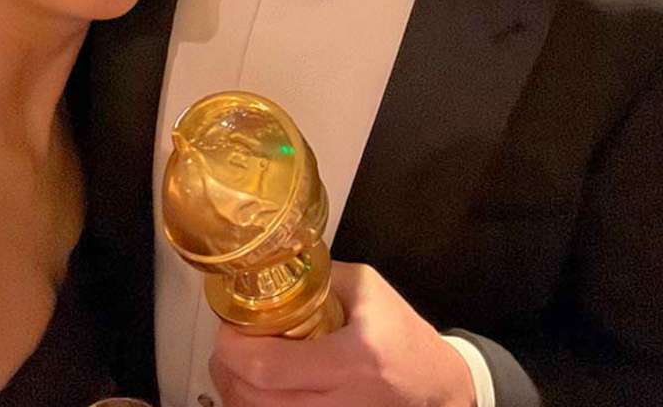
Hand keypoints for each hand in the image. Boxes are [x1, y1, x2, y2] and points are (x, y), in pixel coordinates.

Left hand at [208, 260, 476, 406]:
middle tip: (228, 343)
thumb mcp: (368, 289)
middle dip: (226, 369)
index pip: (268, 368)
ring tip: (238, 366)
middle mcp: (341, 402)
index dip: (234, 349)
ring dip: (236, 392)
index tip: (229, 327)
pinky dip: (256, 405)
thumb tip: (271, 269)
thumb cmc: (403, 336)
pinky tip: (258, 388)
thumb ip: (318, 277)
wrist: (436, 388)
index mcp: (352, 360)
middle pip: (254, 400)